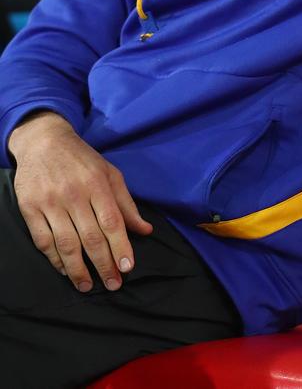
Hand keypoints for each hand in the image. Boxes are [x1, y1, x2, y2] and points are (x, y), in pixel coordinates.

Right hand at [8, 111, 152, 292]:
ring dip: (78, 269)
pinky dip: (54, 259)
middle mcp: (74, 194)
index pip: (111, 222)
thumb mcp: (110, 173)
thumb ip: (127, 204)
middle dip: (104, 265)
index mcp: (97, 184)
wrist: (44, 141)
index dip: (120, 247)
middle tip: (113, 284)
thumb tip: (145, 230)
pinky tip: (65, 269)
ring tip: (87, 286)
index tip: (127, 267)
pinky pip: (43, 240)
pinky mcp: (30, 208)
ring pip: (66, 244)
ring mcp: (50, 202)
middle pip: (91, 237)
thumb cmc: (82, 160)